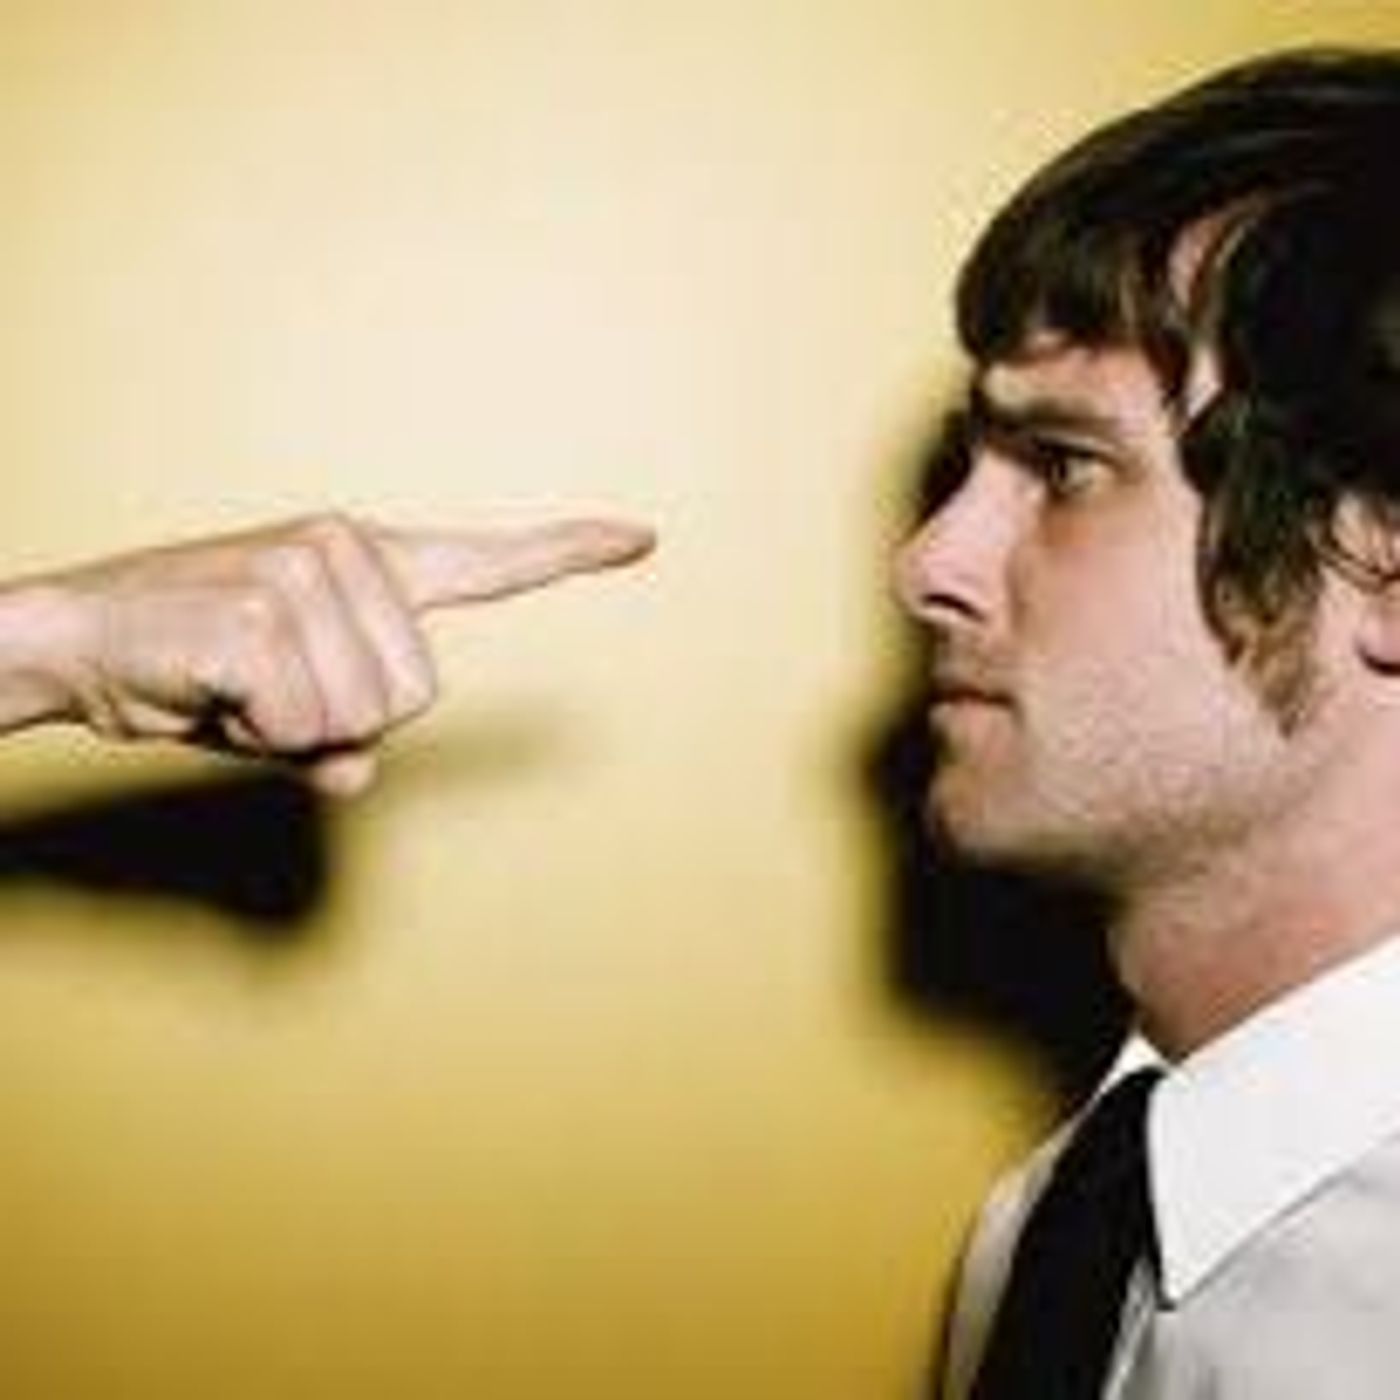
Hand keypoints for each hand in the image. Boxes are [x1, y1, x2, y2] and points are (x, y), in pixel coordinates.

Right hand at [0, 513, 654, 795]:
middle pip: (415, 699)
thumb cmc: (197, 675)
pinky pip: (305, 722)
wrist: (79, 641)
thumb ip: (346, 734)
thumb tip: (361, 770)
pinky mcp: (261, 610)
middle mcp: (347, 550)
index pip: (485, 561)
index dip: (567, 554)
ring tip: (238, 686)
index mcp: (369, 566)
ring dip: (295, 728)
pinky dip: (259, 731)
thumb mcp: (290, 712)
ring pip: (364, 716)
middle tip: (266, 690)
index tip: (642, 536)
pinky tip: (216, 686)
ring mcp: (305, 570)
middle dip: (340, 721)